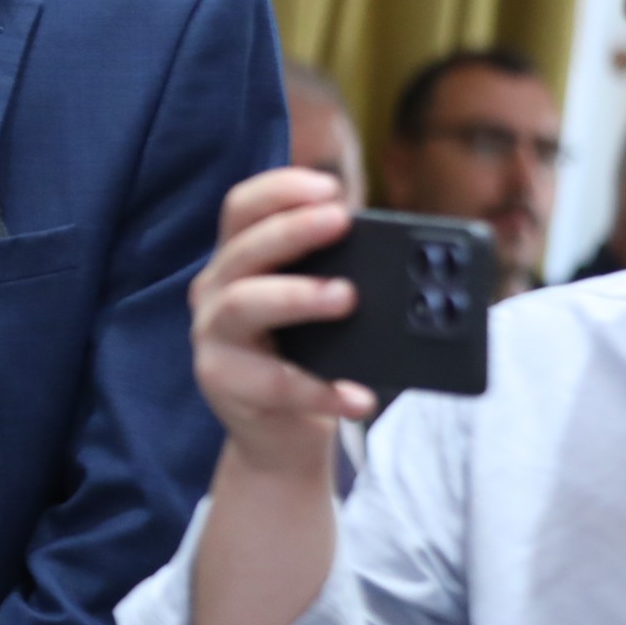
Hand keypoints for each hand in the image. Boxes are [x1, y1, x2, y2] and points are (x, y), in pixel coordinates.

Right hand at [189, 167, 375, 483]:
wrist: (281, 438)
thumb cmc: (308, 359)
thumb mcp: (315, 307)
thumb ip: (339, 274)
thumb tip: (413, 257)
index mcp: (236, 261)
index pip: (242, 208)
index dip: (280, 189)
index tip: (330, 186)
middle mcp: (213, 291)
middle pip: (243, 249)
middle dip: (293, 229)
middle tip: (342, 221)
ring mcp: (212, 339)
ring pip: (242, 305)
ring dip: (296, 295)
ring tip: (346, 297)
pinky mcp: (223, 385)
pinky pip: (273, 384)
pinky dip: (321, 390)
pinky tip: (358, 396)